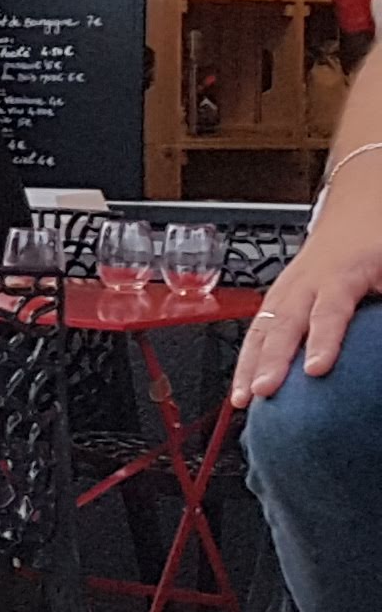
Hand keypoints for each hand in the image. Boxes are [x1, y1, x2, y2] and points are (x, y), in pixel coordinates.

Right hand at [237, 225, 381, 403]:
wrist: (356, 213)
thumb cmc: (376, 243)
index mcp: (340, 275)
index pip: (328, 312)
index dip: (322, 342)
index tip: (315, 370)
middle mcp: (306, 283)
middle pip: (283, 324)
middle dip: (270, 359)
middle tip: (263, 390)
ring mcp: (286, 289)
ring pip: (261, 327)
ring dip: (248, 364)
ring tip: (242, 398)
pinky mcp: (276, 297)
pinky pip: (256, 328)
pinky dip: (245, 357)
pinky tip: (242, 383)